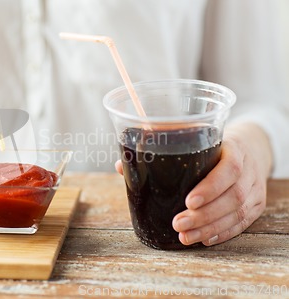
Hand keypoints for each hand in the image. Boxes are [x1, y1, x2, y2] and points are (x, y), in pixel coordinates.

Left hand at [171, 123, 271, 245]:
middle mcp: (249, 169)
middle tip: (178, 224)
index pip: (229, 168)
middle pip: (233, 196)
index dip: (211, 187)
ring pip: (237, 213)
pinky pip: (243, 223)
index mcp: (234, 148)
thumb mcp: (197, 139)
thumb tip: (121, 165)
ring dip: (210, 228)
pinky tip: (205, 239)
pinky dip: (223, 233)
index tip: (189, 202)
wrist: (252, 148)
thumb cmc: (215, 145)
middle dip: (204, 215)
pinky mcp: (257, 205)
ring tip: (186, 236)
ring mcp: (255, 189)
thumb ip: (163, 151)